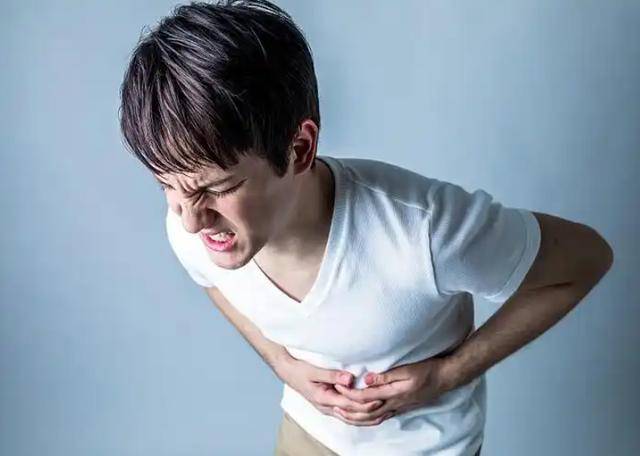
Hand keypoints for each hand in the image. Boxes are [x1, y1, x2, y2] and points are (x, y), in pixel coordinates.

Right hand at [276, 353, 387, 424]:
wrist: (289, 371)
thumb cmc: (301, 369)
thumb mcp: (315, 370)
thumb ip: (333, 375)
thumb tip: (350, 378)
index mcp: (324, 399)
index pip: (349, 405)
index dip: (365, 403)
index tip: (379, 398)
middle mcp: (327, 407)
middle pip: (353, 415)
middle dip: (370, 412)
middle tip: (388, 406)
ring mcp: (328, 408)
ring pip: (351, 418)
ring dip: (367, 416)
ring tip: (384, 412)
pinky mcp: (330, 405)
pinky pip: (347, 414)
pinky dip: (360, 415)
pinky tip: (371, 412)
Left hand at [332, 356, 453, 424]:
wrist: (445, 378)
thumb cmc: (427, 370)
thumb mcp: (406, 369)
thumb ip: (385, 375)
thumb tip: (366, 378)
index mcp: (393, 394)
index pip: (365, 397)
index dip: (349, 393)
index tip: (337, 386)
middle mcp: (394, 404)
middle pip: (365, 412)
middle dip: (348, 410)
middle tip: (333, 404)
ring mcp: (397, 407)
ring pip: (372, 418)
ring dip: (356, 417)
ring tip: (342, 412)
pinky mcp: (401, 407)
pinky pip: (381, 417)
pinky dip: (368, 419)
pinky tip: (363, 416)